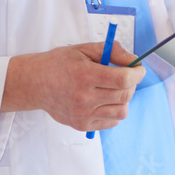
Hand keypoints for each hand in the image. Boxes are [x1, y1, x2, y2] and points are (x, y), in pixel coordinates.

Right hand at [0, 42, 144, 131]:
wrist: (35, 83)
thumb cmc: (60, 63)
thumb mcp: (84, 49)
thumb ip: (111, 51)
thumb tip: (133, 60)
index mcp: (84, 75)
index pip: (123, 79)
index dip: (137, 73)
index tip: (139, 69)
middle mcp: (83, 98)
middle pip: (125, 96)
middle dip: (133, 84)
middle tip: (127, 76)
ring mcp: (82, 115)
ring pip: (121, 111)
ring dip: (124, 98)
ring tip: (114, 88)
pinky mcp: (82, 126)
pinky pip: (111, 122)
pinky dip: (114, 110)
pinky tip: (105, 99)